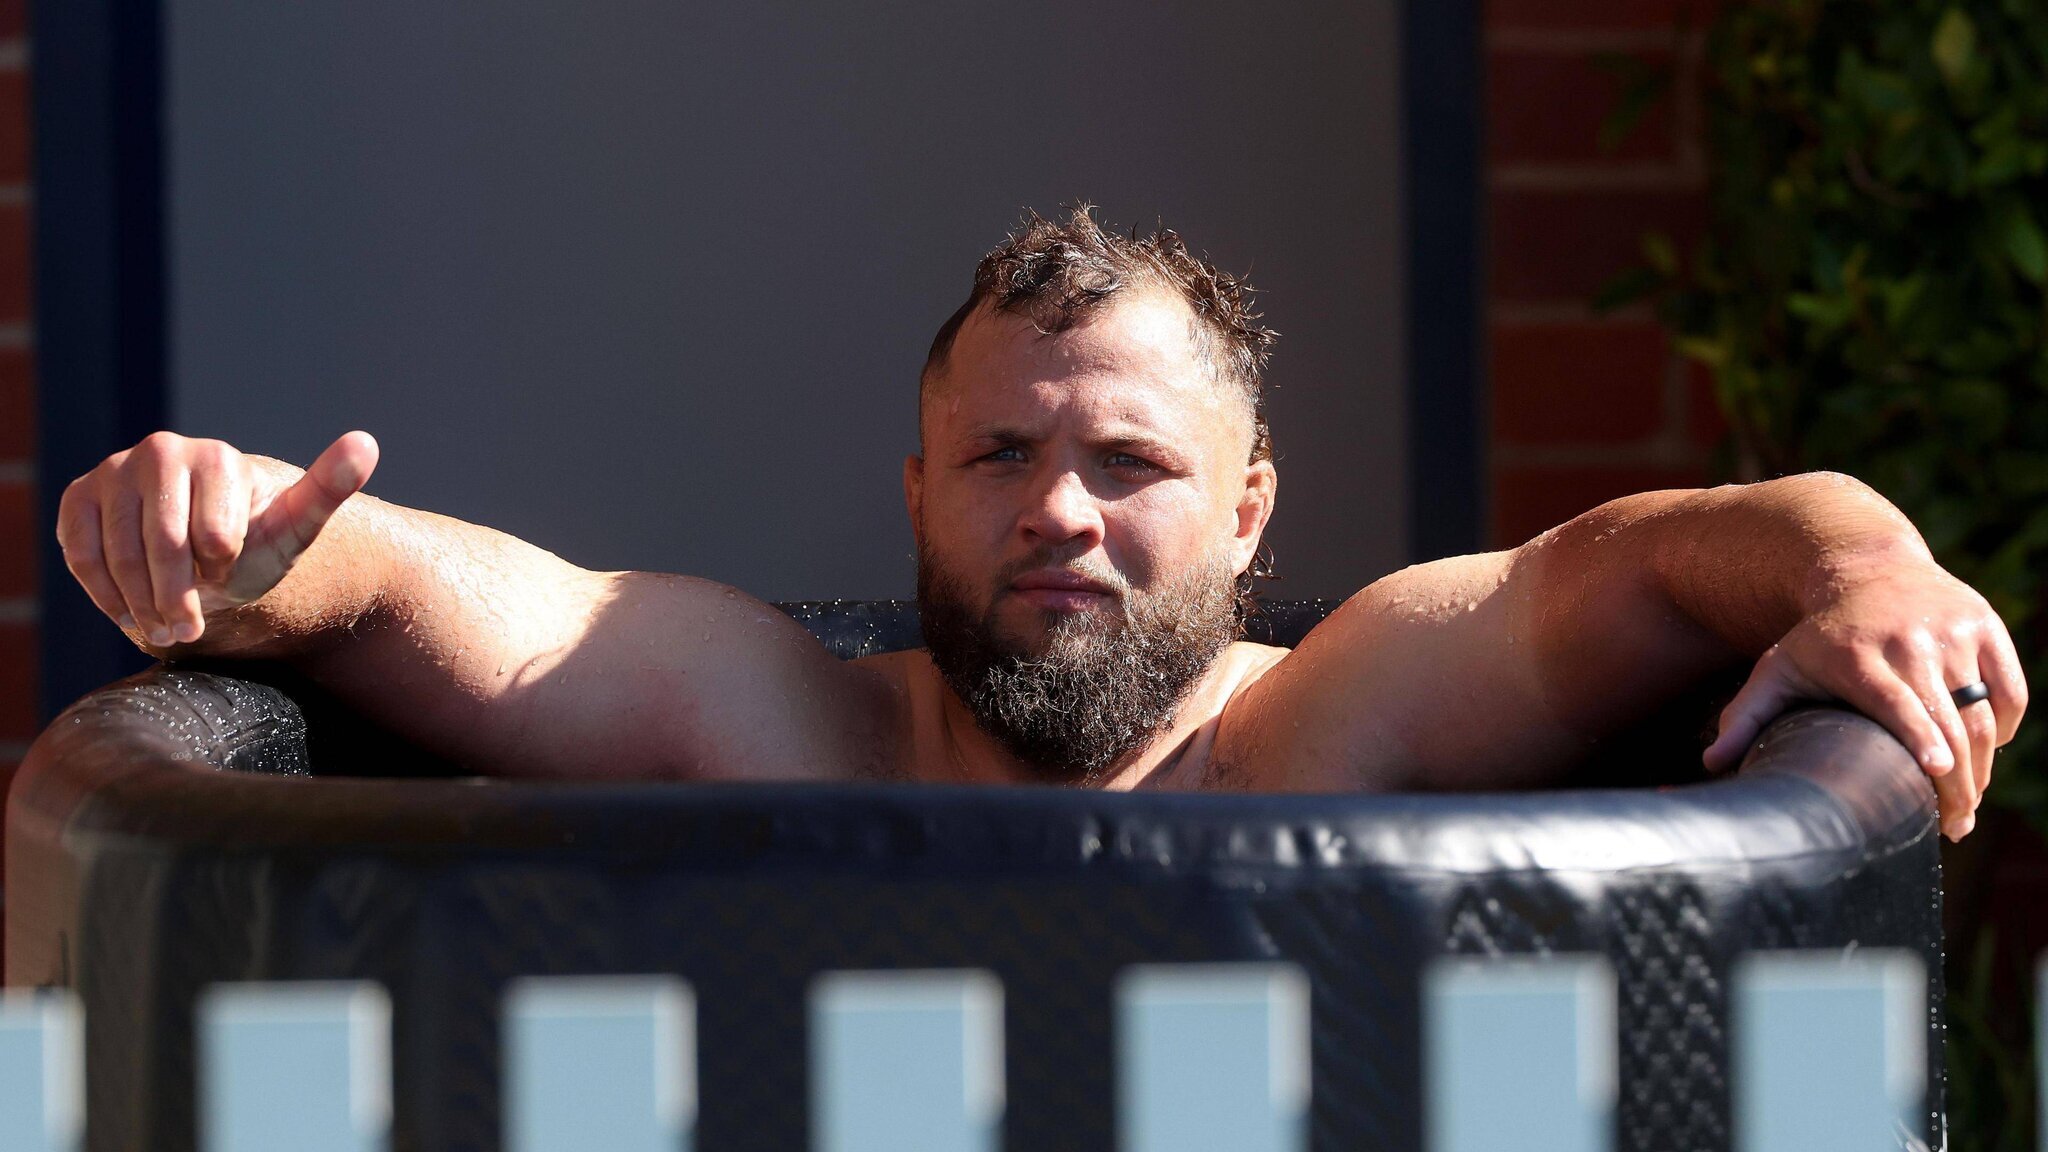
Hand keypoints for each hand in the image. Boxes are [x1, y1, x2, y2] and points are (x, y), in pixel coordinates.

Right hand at [57, 431, 379, 648]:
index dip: (222, 569)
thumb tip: (366, 442)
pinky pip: (80, 555)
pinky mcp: (78, 498)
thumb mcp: (298, 526)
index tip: (229, 570)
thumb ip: (329, 487)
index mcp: (216, 458)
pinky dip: (104, 593)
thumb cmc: (256, 541)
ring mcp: (113, 472)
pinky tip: (128, 606)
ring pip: (118, 556)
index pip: (214, 539)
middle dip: (177, 598)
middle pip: (162, 549)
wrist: (206, 549)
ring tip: (163, 625)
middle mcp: (160, 452)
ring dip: (139, 604)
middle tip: (188, 628)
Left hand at [1702, 557, 2027, 840]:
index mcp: (1857, 654)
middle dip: (1957, 781)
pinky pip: (2011, 690)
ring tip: (1966, 806)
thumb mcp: (1779, 667)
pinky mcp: (1985, 625)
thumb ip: (1747, 715)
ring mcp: (1952, 631)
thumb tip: (1710, 762)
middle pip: (1948, 719)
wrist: (1866, 569)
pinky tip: (1986, 755)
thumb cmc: (1819, 637)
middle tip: (1953, 825)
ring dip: (1983, 767)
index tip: (1939, 772)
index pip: (1895, 701)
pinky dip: (2006, 727)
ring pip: (1984, 711)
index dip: (1919, 736)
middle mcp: (1909, 640)